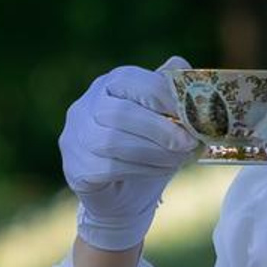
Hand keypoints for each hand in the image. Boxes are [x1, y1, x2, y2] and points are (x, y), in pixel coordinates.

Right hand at [59, 57, 197, 250]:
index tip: (191, 112)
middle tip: (189, 142)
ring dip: (153, 151)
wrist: (125, 194)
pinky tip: (161, 170)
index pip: (129, 80)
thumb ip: (172, 92)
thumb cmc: (148, 148)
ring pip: (113, 142)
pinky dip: (142, 168)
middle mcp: (84, 107)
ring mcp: (75, 139)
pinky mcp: (76, 169)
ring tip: (179, 158)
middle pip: (119, 112)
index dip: (162, 95)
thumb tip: (186, 72)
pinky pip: (109, 168)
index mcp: (107, 85)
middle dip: (159, 128)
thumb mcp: (164, 116)